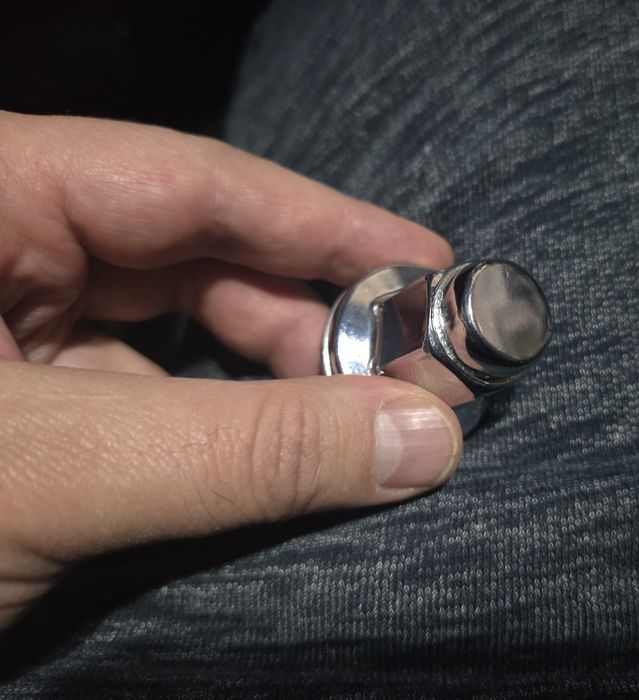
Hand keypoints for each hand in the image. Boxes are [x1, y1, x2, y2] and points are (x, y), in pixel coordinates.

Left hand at [0, 112, 461, 629]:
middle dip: (311, 320)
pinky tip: (281, 459)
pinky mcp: (19, 422)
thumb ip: (249, 448)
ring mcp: (4, 342)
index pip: (192, 183)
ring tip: (363, 423)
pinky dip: (220, 434)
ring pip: (175, 340)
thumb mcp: (55, 473)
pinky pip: (146, 406)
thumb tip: (424, 436)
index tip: (429, 263)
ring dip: (273, 382)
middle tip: (415, 376)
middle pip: (196, 261)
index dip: (324, 224)